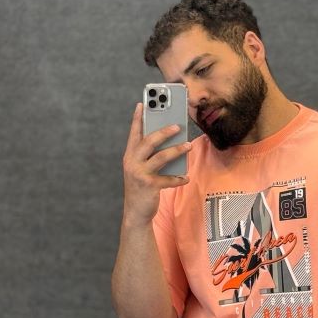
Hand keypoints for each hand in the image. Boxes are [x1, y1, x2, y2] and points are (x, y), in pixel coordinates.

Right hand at [122, 103, 191, 225]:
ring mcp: (139, 174)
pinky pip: (168, 179)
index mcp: (129, 156)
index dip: (137, 119)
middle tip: (178, 125)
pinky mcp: (149, 186)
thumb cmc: (141, 188)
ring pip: (161, 157)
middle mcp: (132, 162)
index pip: (134, 134)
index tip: (142, 104)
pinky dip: (178, 178)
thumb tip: (171, 143)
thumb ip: (151, 157)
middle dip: (163, 132)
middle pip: (148, 142)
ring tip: (188, 146)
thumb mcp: (141, 170)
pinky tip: (186, 177)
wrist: (136, 213)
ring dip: (176, 150)